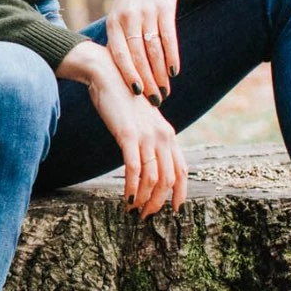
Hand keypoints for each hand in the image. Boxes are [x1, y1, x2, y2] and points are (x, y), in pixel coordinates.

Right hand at [56, 42, 187, 216]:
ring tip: (133, 209)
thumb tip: (149, 163)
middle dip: (158, 202)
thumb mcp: (142, 122)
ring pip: (153, 178)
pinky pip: (134, 168)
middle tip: (146, 216)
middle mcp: (163, 136)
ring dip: (144, 199)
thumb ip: (150, 140)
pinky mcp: (128, 135)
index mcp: (168, 135)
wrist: (108, 74)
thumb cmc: (122, 100)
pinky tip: (127, 198)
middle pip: (168, 179)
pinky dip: (132, 187)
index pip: (182, 170)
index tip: (174, 210)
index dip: (180, 193)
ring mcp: (147, 136)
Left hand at [106, 0, 179, 104]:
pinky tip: (174, 72)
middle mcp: (128, 19)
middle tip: (154, 100)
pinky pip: (169, 37)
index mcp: (114, 24)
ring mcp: (147, 13)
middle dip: (147, 81)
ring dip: (160, 73)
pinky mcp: (164, 8)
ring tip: (165, 91)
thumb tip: (120, 75)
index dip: (128, 74)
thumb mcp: (118, 18)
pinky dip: (172, 56)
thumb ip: (119, 42)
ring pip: (154, 50)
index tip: (136, 94)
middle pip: (138, 56)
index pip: (120, 54)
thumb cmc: (131, 1)